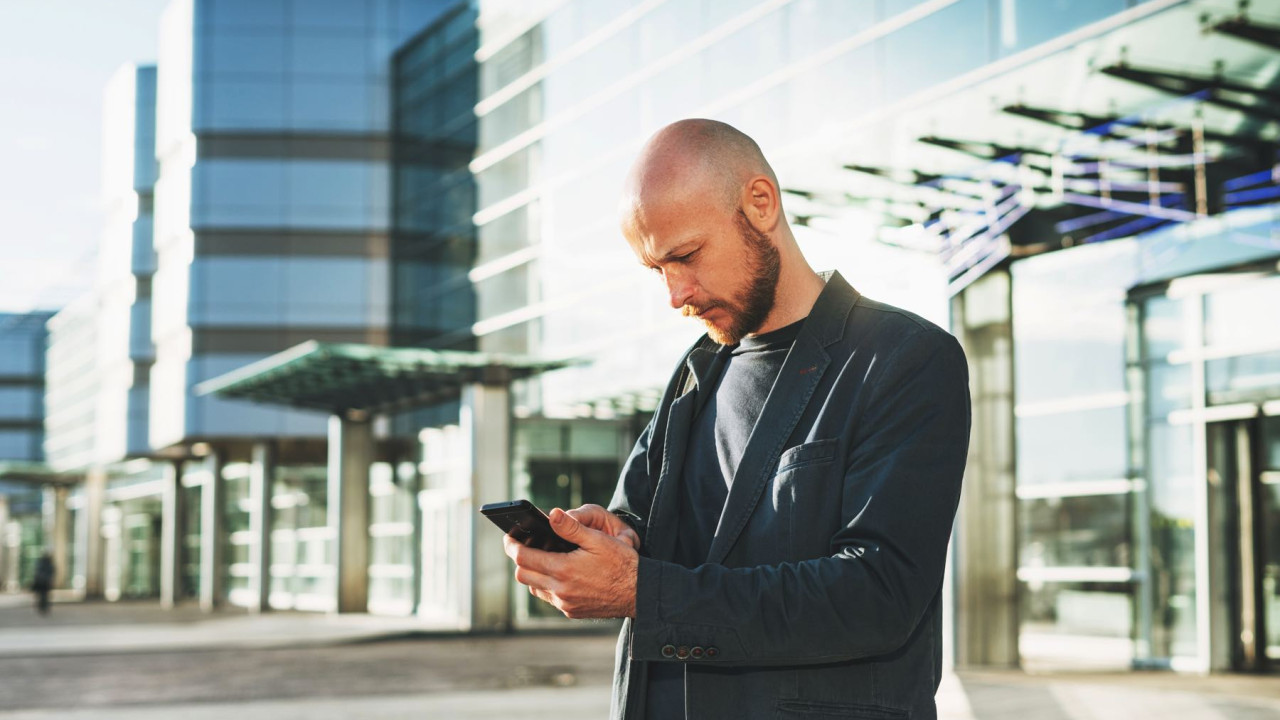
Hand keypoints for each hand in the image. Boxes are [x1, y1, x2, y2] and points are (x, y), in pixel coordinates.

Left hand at [503, 507, 638, 618]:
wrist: (640, 593)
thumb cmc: (622, 563)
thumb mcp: (598, 539)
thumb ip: (571, 528)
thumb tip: (551, 514)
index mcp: (563, 569)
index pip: (523, 558)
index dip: (511, 546)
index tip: (508, 537)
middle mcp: (560, 590)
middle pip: (523, 575)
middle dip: (518, 559)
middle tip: (521, 546)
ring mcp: (565, 604)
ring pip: (534, 589)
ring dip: (533, 574)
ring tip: (541, 558)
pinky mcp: (572, 612)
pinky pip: (550, 598)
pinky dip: (547, 586)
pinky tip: (559, 575)